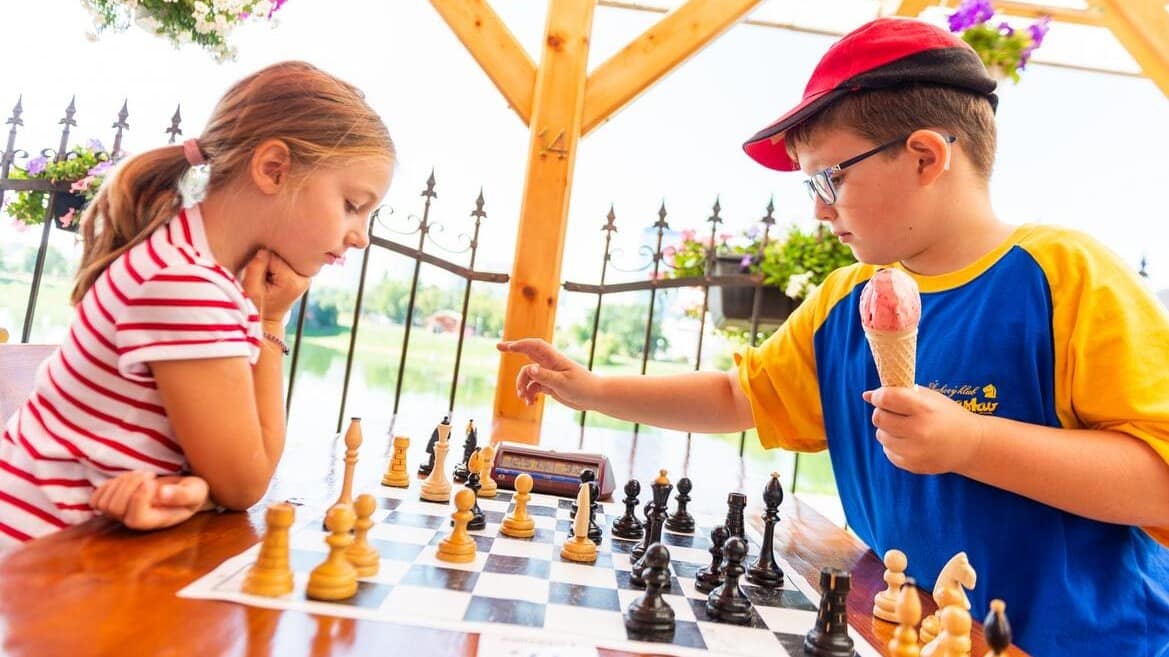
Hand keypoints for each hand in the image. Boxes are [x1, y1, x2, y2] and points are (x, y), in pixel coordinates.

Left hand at [90, 471, 210, 530]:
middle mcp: (136, 522)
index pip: (135, 519)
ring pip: (104, 504)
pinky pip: (95, 499)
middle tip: (150, 475)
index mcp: (156, 522)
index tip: (152, 481)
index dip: (138, 498)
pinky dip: (108, 484)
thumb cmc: (192, 492)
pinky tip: (128, 478)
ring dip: (121, 482)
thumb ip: (183, 495)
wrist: (182, 491)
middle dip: (129, 485)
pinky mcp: (112, 504)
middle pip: (115, 509)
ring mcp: (121, 515)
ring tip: (141, 475)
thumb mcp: (196, 492)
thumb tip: (161, 493)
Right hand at [241, 249, 308, 321]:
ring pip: (284, 256)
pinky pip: (288, 260)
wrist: (270, 317)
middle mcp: (305, 277)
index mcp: (292, 281)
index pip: (272, 257)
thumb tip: (263, 250)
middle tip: (266, 280)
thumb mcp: (251, 288)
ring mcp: (306, 275)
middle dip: (269, 264)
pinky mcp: (304, 273)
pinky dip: (280, 266)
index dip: (261, 265)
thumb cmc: (258, 305)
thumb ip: (255, 267)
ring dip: (274, 264)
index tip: (261, 279)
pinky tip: (277, 277)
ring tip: (271, 280)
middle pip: (281, 255)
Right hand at [496, 338, 599, 409]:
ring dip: (522, 386)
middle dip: (513, 350)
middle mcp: (549, 364)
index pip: (534, 346)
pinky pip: (533, 387)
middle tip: (498, 347)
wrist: (594, 397)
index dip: (520, 344)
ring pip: (528, 376)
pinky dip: (529, 394)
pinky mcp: (549, 385)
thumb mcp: (563, 382)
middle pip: (527, 354)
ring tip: (524, 399)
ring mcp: (548, 374)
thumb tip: (529, 369)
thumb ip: (545, 376)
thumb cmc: (583, 386)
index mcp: (553, 359)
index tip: (507, 347)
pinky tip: (531, 403)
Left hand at [862, 385, 986, 474]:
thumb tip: (866, 395)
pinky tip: (910, 441)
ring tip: (905, 428)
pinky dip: (893, 445)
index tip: (881, 397)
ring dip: (887, 430)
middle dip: (882, 413)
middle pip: (879, 418)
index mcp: (924, 409)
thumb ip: (898, 393)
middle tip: (894, 413)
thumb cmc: (947, 415)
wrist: (971, 445)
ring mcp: (916, 451)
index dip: (879, 396)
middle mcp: (919, 431)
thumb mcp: (929, 398)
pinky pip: (888, 452)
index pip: (887, 398)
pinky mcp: (913, 465)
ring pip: (881, 436)